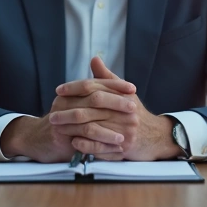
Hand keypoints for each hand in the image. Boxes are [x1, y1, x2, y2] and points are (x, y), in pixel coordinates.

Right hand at [0, 61, 136, 161]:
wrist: (38, 139)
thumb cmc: (63, 122)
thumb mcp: (77, 105)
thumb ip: (94, 92)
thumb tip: (108, 74)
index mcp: (70, 93)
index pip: (95, 83)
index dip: (114, 85)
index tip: (132, 88)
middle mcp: (64, 103)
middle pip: (93, 99)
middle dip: (115, 103)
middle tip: (133, 107)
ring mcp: (61, 120)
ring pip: (88, 123)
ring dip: (108, 130)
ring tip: (124, 135)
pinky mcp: (59, 138)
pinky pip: (82, 143)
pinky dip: (100, 147)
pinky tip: (113, 151)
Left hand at [49, 57, 176, 160]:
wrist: (155, 136)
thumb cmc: (133, 112)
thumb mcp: (123, 93)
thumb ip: (106, 77)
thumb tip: (94, 58)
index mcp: (123, 95)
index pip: (94, 88)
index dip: (74, 88)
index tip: (58, 91)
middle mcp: (125, 112)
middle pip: (91, 109)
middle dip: (68, 112)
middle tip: (52, 115)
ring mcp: (125, 131)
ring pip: (93, 128)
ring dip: (73, 129)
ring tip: (58, 129)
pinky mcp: (124, 147)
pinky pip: (101, 148)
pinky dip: (86, 145)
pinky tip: (73, 142)